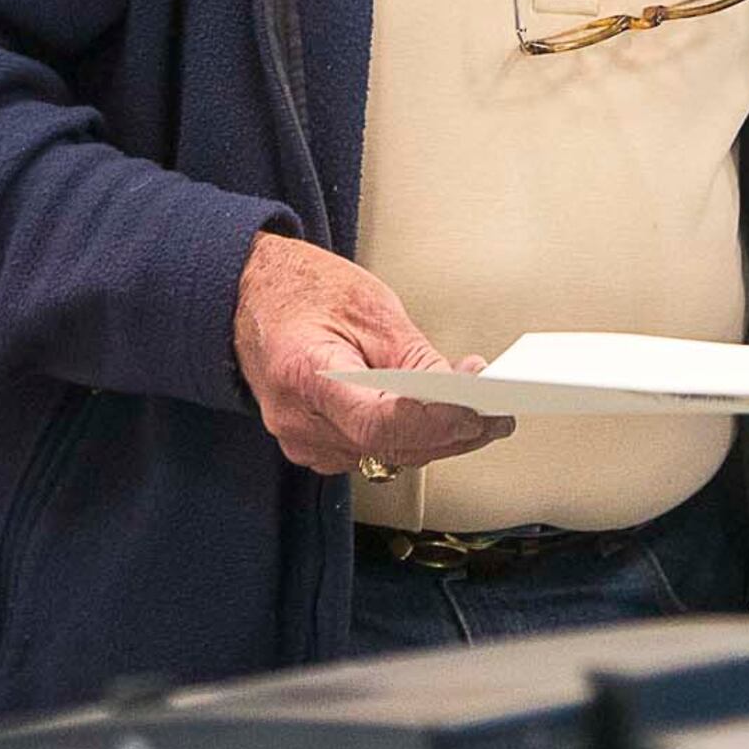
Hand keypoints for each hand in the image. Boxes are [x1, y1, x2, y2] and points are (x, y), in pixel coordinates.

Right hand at [232, 233, 513, 477]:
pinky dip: (408, 439)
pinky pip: (370, 454)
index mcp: (303, 374)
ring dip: (434, 439)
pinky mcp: (312, 445)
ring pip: (384, 457)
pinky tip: (439, 421)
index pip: (377, 423)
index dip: (432, 423)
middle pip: (388, 447)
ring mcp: (300, 439)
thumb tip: (462, 390)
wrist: (249, 295)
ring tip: (481, 415)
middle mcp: (296, 419)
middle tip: (498, 416)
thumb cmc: (304, 291)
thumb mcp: (369, 308)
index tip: (476, 412)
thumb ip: (415, 357)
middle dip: (450, 434)